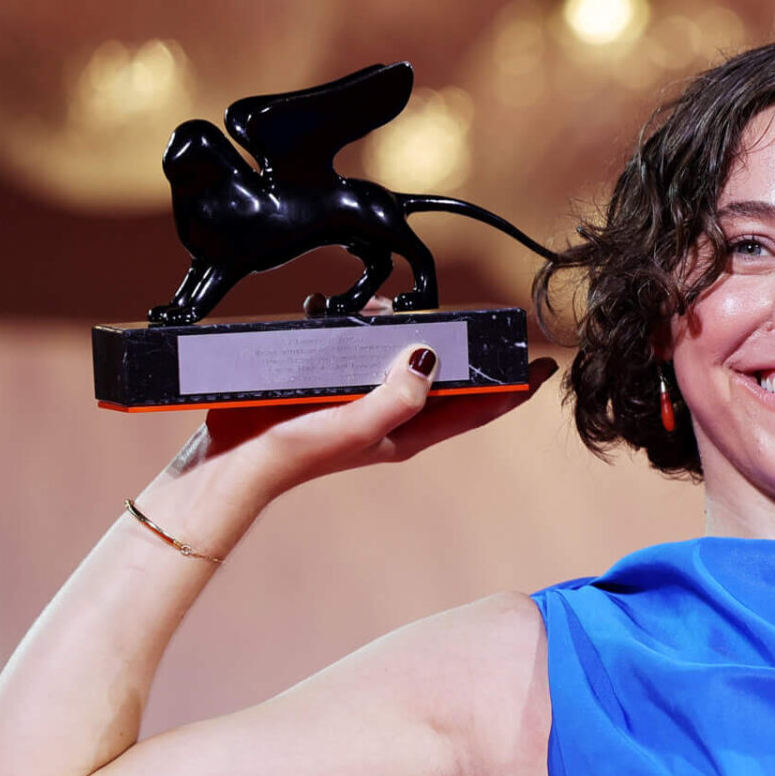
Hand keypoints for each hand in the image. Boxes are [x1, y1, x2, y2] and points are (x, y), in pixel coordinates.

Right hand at [184, 347, 559, 501]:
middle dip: (462, 345)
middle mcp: (392, 417)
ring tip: (391, 309)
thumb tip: (432, 359)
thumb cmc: (290, 453)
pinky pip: (364, 353)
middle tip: (462, 314)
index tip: (545, 364)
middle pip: (447, 379)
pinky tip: (348, 316)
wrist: (229, 466)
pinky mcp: (333, 388)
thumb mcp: (353, 426)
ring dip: (406, 330)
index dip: (514, 387)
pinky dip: (364, 331)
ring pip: (403, 359)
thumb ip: (395, 397)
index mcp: (408, 431)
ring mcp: (363, 403)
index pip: (477, 408)